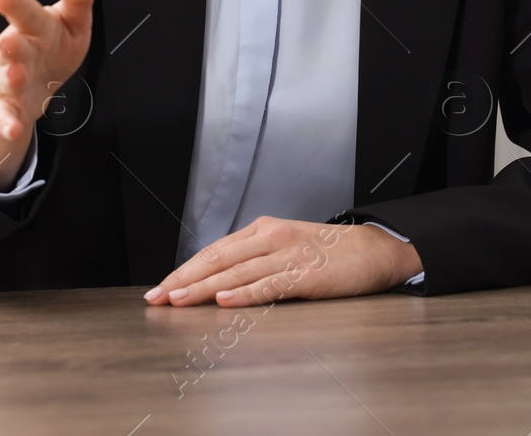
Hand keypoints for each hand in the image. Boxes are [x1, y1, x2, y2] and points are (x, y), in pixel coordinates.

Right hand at [0, 0, 95, 189]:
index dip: (15, 3)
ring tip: (16, 76)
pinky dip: (9, 123)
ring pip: (6, 79)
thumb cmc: (52, 45)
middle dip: (8, 45)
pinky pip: (6, 116)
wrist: (29, 89)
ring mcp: (10, 80)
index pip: (25, 12)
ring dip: (10, 78)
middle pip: (10, 46)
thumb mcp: (71, 19)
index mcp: (33, 26)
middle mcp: (17, 51)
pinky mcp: (9, 108)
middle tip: (8, 43)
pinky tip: (16, 130)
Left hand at [143, 216, 422, 306]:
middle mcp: (270, 237)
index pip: (214, 251)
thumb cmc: (329, 252)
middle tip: (157, 297)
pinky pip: (269, 284)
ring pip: (236, 272)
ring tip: (178, 299)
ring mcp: (287, 254)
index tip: (160, 287)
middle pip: (217, 259)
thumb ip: (255, 258)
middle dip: (183, 279)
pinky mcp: (305, 274)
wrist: (374, 250)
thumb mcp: (286, 246)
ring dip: (203, 288)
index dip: (184, 270)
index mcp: (262, 230)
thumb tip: (217, 280)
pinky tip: (224, 301)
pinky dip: (244, 293)